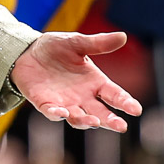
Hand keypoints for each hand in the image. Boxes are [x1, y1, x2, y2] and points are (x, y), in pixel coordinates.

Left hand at [9, 32, 142, 132]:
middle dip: (110, 120)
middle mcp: (82, 96)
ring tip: (93, 120)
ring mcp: (64, 102)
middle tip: (121, 127)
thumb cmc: (56, 48)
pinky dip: (56, 114)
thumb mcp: (77, 42)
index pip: (114, 94)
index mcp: (94, 82)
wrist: (28, 52)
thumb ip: (98, 43)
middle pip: (100, 112)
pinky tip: (61, 113)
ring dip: (85, 120)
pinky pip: (52, 113)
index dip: (125, 102)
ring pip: (78, 118)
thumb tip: (123, 36)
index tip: (136, 110)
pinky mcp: (45, 104)